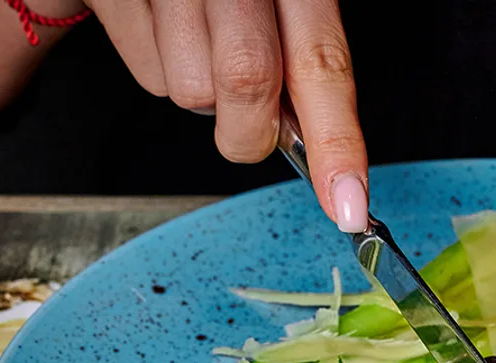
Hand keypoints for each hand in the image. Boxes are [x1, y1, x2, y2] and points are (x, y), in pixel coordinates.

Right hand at [83, 0, 368, 231]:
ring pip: (189, 90)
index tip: (348, 205)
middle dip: (251, 130)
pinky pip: (147, 72)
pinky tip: (165, 25)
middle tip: (252, 126)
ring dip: (201, 89)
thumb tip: (308, 137)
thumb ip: (301, 53)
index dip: (338, 142)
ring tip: (200, 37)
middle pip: (246, 83)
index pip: (322, 63)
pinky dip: (161, 66)